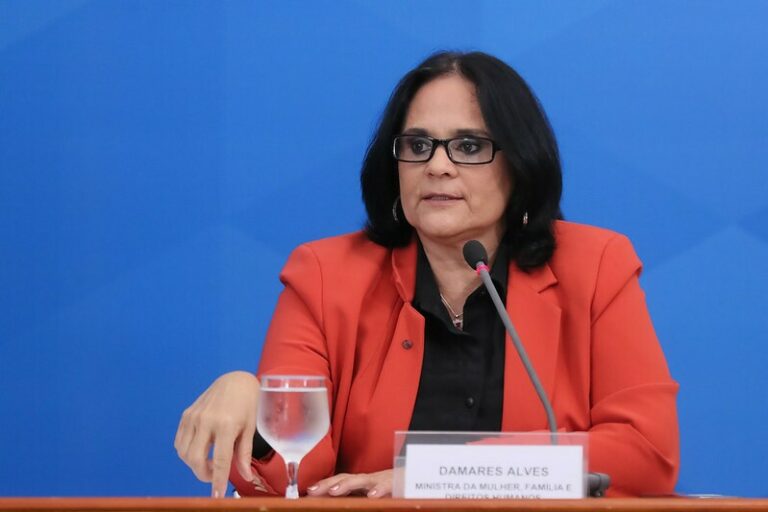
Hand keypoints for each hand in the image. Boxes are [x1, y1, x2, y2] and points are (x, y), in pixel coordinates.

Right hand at [174, 371, 259, 497]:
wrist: (235, 381)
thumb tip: (245, 477)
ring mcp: (194, 417)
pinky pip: (179, 442)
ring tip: (209, 461)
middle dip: (203, 474)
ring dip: (194, 464)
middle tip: (214, 475)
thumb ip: (244, 454)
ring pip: (184, 453)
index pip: (220, 460)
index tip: (216, 495)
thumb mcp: (250, 428)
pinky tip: (200, 451)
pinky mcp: (186, 415)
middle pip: (196, 459)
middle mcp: (207, 421)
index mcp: (226, 425)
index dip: (217, 481)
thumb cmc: (247, 404)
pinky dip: (186, 452)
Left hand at [306, 470, 392, 497]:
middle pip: (344, 478)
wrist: (416, 478)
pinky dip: (379, 490)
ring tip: (334, 491)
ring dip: (346, 485)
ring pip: (361, 480)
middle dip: (327, 484)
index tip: (307, 493)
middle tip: (313, 491)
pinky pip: (386, 486)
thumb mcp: (369, 495)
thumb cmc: (390, 490)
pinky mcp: (395, 484)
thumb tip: (333, 501)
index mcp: (359, 484)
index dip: (323, 486)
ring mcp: (380, 480)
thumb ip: (354, 498)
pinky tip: (372, 496)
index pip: (338, 482)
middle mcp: (367, 480)